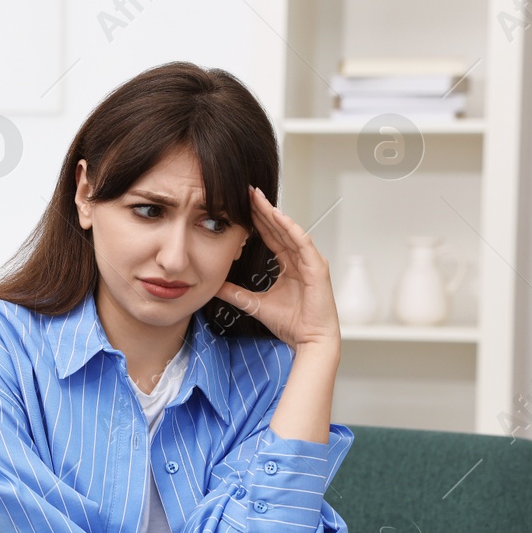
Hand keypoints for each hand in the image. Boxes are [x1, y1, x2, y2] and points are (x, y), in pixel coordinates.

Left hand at [214, 185, 340, 351]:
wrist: (309, 341)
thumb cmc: (291, 324)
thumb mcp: (254, 304)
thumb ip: (235, 294)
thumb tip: (214, 286)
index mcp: (289, 265)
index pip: (270, 236)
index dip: (256, 220)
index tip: (240, 205)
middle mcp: (300, 259)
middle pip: (279, 228)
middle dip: (263, 209)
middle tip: (247, 191)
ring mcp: (310, 262)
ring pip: (289, 231)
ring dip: (274, 213)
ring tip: (258, 198)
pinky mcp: (317, 268)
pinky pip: (302, 243)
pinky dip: (290, 229)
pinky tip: (277, 217)